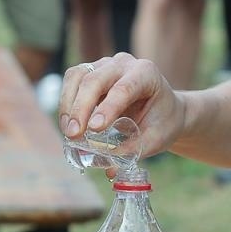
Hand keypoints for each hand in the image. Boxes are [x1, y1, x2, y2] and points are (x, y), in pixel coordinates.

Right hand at [61, 54, 186, 160]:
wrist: (164, 109)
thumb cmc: (162, 122)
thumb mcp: (156, 138)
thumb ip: (134, 150)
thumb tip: (108, 168)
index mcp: (146, 73)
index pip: (124, 88)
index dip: (107, 107)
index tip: (94, 128)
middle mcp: (124, 63)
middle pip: (95, 79)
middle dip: (81, 108)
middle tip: (74, 135)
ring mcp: (105, 64)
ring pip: (78, 76)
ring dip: (69, 105)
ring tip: (69, 132)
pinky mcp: (91, 71)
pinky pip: (72, 81)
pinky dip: (66, 102)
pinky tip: (68, 124)